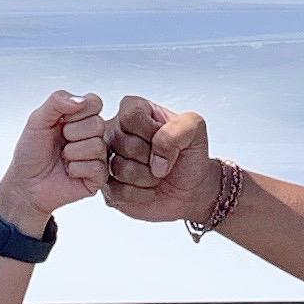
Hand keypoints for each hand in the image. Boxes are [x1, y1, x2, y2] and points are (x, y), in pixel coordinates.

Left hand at [0, 90, 109, 231]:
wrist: (25, 183)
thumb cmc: (31, 152)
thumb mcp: (37, 120)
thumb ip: (56, 101)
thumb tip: (81, 100)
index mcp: (80, 118)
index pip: (95, 102)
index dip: (77, 111)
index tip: (61, 121)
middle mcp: (92, 135)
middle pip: (97, 124)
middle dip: (72, 134)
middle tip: (60, 143)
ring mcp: (97, 156)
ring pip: (97, 146)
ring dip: (72, 153)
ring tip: (63, 158)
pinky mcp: (98, 177)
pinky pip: (97, 168)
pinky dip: (76, 169)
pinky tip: (69, 172)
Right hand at [106, 95, 218, 223]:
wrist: (191, 189)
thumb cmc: (188, 156)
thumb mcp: (195, 130)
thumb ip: (179, 130)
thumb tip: (156, 157)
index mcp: (133, 110)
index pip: (131, 114)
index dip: (152, 131)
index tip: (163, 136)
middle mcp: (115, 132)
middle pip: (124, 143)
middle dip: (152, 156)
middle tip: (161, 159)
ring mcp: (109, 160)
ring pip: (121, 169)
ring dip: (148, 177)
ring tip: (156, 173)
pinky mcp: (109, 187)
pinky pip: (120, 191)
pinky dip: (142, 193)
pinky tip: (148, 188)